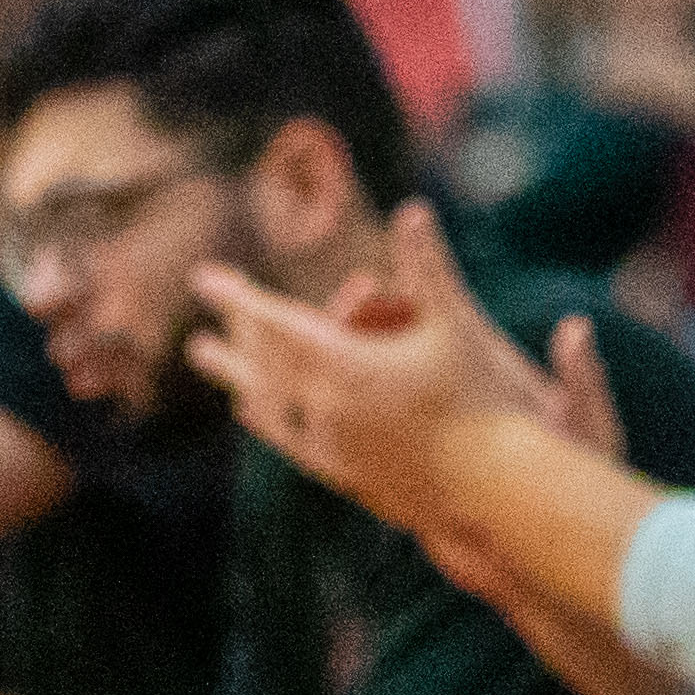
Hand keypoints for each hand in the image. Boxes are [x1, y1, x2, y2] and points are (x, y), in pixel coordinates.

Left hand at [185, 197, 561, 536]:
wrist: (490, 486)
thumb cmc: (479, 398)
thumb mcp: (457, 323)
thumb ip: (428, 266)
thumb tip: (413, 209)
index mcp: (346, 368)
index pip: (277, 323)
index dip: (239, 296)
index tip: (204, 278)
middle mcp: (325, 408)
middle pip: (261, 364)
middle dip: (233, 331)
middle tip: (204, 309)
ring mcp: (330, 446)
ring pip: (266, 403)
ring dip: (236, 373)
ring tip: (209, 357)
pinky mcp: (343, 474)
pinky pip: (286, 437)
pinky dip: (263, 414)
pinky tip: (254, 414)